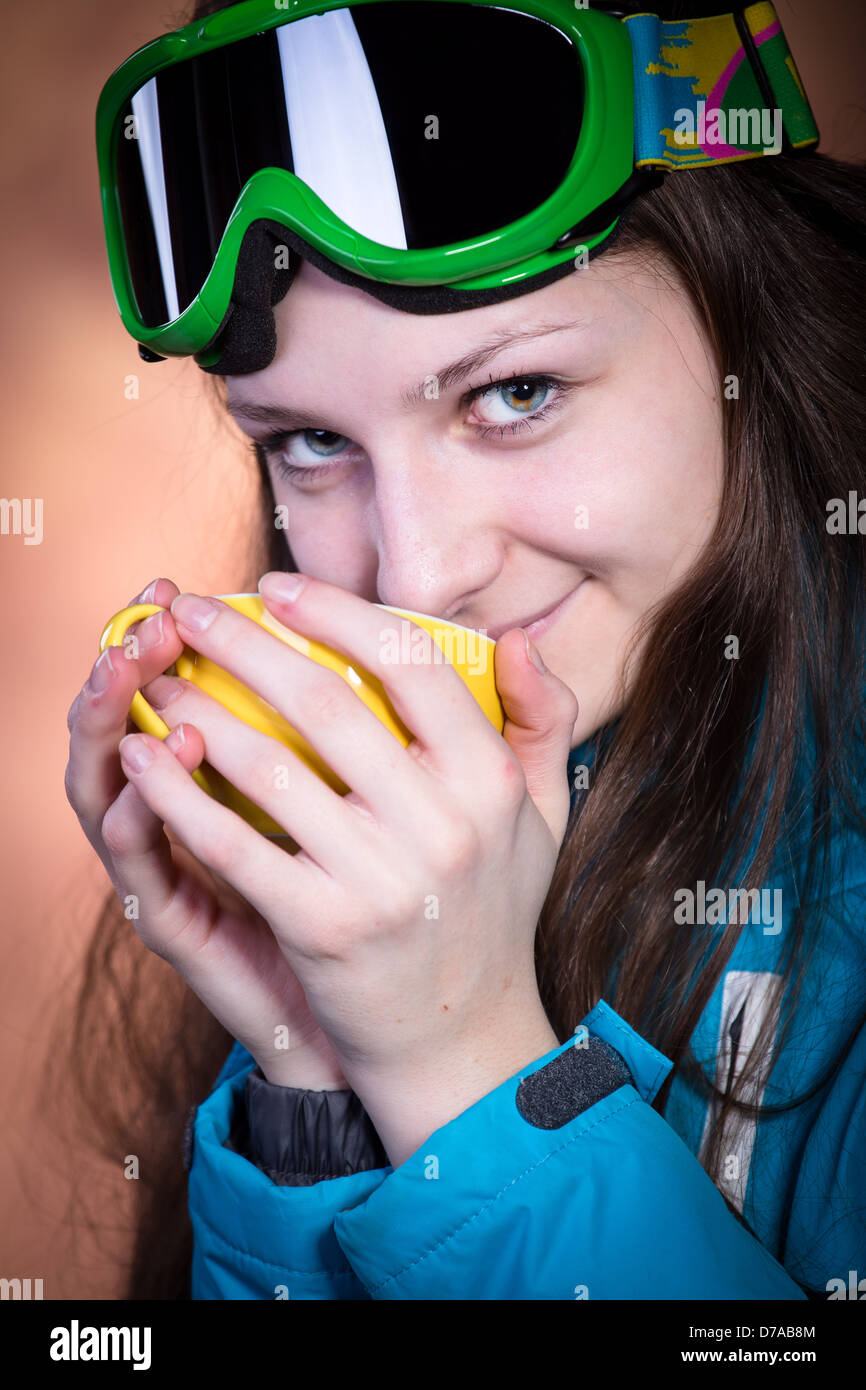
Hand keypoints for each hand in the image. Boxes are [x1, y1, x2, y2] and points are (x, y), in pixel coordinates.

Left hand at [113, 573, 577, 1162]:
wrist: (463, 1041)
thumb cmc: (492, 913)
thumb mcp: (539, 816)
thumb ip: (539, 722)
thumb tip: (516, 640)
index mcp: (488, 782)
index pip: (412, 663)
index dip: (337, 611)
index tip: (278, 588)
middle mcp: (442, 824)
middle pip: (327, 701)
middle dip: (245, 641)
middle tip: (195, 609)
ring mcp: (381, 879)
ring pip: (269, 766)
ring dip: (199, 709)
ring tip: (160, 679)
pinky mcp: (322, 927)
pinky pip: (234, 843)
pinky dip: (178, 795)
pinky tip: (143, 758)